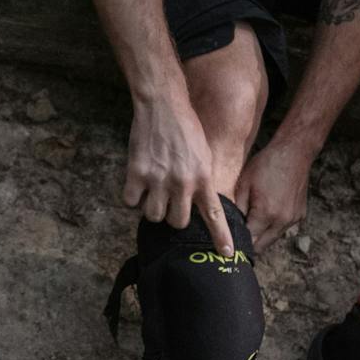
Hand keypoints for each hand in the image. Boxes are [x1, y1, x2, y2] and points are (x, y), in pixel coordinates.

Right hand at [122, 97, 235, 254]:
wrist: (162, 104)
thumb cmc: (184, 127)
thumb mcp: (203, 154)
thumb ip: (200, 180)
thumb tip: (195, 204)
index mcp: (202, 178)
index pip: (214, 215)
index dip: (221, 237)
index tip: (228, 255)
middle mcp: (182, 182)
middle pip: (177, 222)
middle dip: (173, 216)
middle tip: (169, 201)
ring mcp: (158, 179)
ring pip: (153, 216)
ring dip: (152, 207)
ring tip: (152, 190)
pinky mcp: (137, 173)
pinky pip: (131, 202)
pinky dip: (132, 197)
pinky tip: (137, 183)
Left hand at [233, 138, 313, 248]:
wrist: (293, 152)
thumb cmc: (266, 165)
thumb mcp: (244, 184)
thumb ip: (236, 209)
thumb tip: (229, 226)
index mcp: (266, 214)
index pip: (248, 241)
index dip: (236, 242)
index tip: (228, 242)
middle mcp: (282, 221)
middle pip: (261, 246)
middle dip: (248, 244)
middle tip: (236, 239)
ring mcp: (293, 220)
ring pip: (273, 239)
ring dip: (261, 236)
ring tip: (249, 225)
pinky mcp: (300, 215)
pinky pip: (283, 229)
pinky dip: (273, 227)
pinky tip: (265, 215)